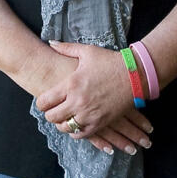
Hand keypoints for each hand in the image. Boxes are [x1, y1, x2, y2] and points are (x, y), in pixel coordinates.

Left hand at [35, 41, 152, 155]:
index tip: (44, 101)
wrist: (136, 75)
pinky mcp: (100, 122)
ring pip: (65, 128)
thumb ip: (66, 48)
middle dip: (49, 114)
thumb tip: (50, 43)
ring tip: (64, 118)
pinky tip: (76, 124)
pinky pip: (81, 135)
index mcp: (71, 84)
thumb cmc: (111, 61)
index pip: (44, 101)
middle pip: (52, 117)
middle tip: (53, 110)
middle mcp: (78, 101)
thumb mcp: (87, 52)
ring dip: (62, 124)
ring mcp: (89, 114)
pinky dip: (75, 132)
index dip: (41, 103)